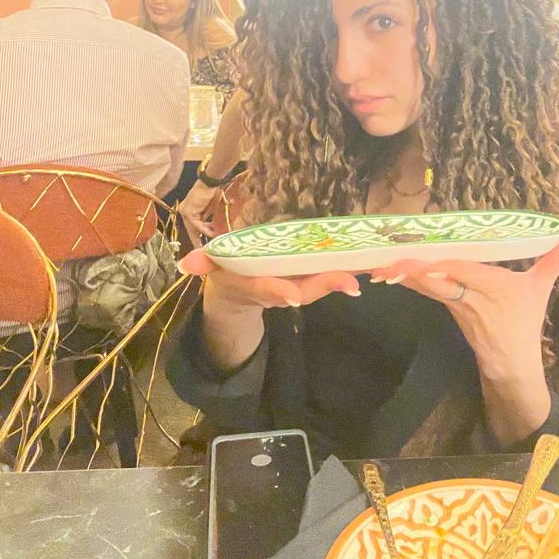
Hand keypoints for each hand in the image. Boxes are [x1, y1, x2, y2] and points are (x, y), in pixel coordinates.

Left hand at [178, 180, 223, 247]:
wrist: (211, 182)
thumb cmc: (213, 191)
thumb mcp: (210, 209)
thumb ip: (208, 219)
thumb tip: (212, 230)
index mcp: (189, 209)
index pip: (192, 225)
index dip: (198, 234)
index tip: (203, 242)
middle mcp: (184, 210)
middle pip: (190, 229)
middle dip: (196, 239)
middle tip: (202, 248)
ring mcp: (185, 211)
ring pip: (193, 228)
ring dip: (203, 235)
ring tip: (211, 241)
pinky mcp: (188, 211)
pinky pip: (196, 224)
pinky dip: (204, 229)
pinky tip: (211, 234)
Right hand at [179, 249, 363, 370]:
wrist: (240, 291)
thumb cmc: (231, 271)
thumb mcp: (214, 268)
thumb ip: (203, 263)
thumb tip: (185, 263)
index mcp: (257, 283)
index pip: (267, 288)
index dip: (278, 291)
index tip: (291, 296)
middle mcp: (280, 288)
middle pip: (305, 289)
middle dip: (326, 286)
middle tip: (350, 282)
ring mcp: (298, 286)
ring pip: (322, 284)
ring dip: (345, 279)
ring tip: (367, 272)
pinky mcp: (311, 279)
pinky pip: (332, 276)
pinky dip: (351, 272)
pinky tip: (373, 264)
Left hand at [370, 231, 558, 442]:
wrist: (510, 363)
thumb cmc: (525, 321)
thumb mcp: (542, 287)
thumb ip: (556, 257)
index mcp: (493, 288)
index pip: (465, 272)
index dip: (444, 265)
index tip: (425, 257)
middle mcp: (470, 295)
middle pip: (437, 279)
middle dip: (411, 270)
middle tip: (387, 258)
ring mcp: (455, 303)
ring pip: (426, 285)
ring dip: (402, 274)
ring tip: (378, 263)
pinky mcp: (446, 307)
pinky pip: (425, 290)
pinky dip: (408, 279)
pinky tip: (389, 270)